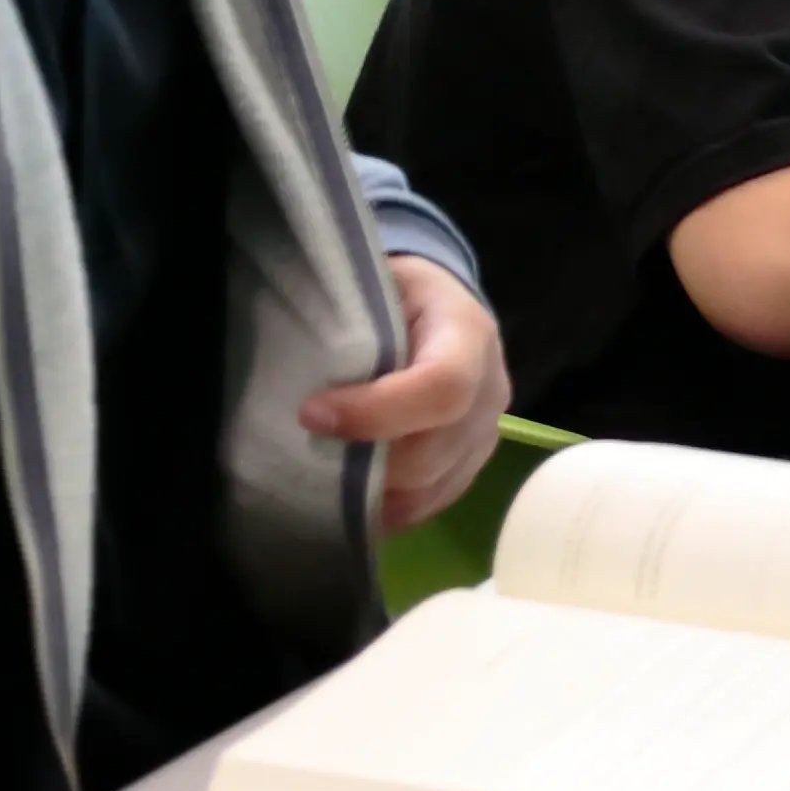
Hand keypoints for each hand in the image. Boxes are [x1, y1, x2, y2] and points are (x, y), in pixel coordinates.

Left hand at [300, 254, 512, 534]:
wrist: (441, 310)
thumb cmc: (399, 294)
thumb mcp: (378, 282)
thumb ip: (349, 315)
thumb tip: (299, 357)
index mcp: (468, 333)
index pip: (442, 387)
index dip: (376, 411)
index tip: (311, 412)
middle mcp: (491, 391)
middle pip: (431, 453)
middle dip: (363, 460)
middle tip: (307, 445)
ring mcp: (485, 435)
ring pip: (428, 489)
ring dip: (370, 490)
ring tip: (323, 472)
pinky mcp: (470, 467)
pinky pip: (429, 505)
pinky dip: (385, 507)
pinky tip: (350, 492)